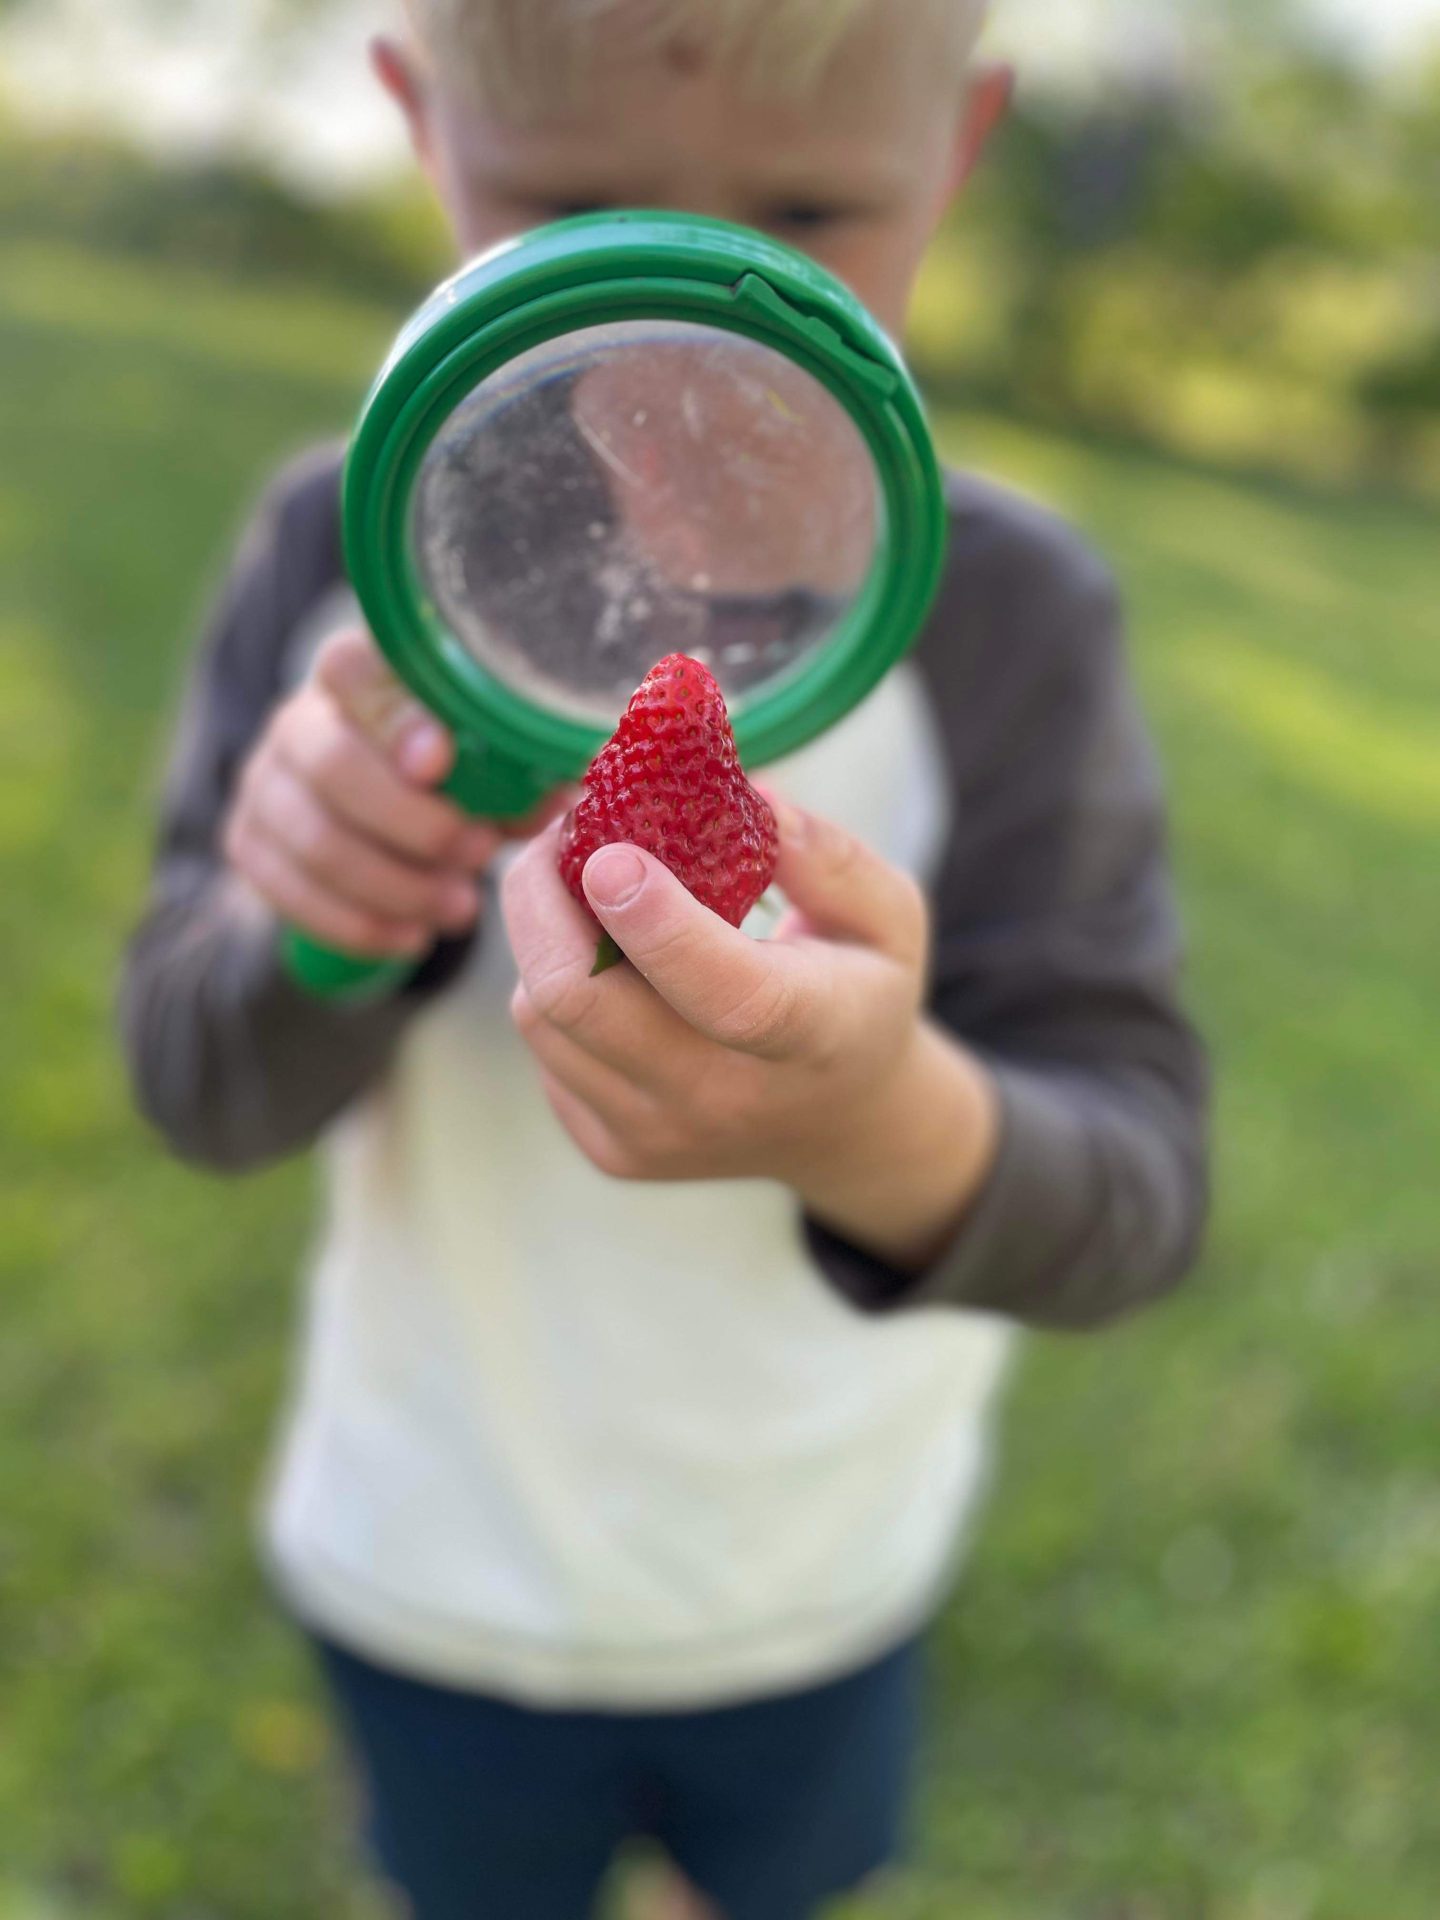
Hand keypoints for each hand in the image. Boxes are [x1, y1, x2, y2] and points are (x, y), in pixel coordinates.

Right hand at [224, 629, 554, 959]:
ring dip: (396, 886)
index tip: (441, 763)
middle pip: (330, 763)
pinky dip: (358, 925)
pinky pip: (290, 895)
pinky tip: (410, 938)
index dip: (393, 716)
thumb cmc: (452, 786)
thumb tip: (558, 791)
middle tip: (477, 856)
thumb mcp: (490, 774)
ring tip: (461, 909)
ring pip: (315, 839)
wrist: (377, 833)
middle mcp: (301, 719)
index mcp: (362, 678)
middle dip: (412, 822)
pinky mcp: (247, 845)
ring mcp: (264, 782)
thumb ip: (517, 775)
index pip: (351, 670)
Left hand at [503, 803, 999, 1267]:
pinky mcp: (612, 1149)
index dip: (660, 927)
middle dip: (541, 897)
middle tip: (563, 829)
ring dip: (542, 936)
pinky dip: (554, 987)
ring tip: (585, 890)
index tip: (610, 856)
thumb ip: (827, 856)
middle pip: (582, 1003)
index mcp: (813, 1034)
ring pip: (541, 1016)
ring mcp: (658, 1135)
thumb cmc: (860, 996)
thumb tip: (748, 798)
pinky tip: (606, 965)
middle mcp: (725, 1100)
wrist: (841, 1125)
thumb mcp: (887, 916)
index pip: (730, 996)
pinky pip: (544, 1048)